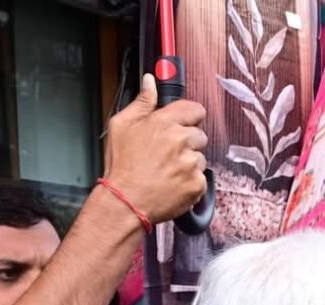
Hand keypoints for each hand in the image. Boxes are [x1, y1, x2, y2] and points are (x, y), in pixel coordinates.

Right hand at [102, 74, 208, 223]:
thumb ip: (142, 102)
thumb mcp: (122, 125)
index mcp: (165, 122)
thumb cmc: (122, 165)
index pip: (194, 109)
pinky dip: (191, 182)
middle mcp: (181, 140)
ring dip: (189, 163)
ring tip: (168, 170)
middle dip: (188, 142)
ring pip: (201, 158)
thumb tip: (150, 82)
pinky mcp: (197, 184)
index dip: (190, 116)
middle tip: (169, 153)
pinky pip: (202, 178)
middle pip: (199, 135)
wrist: (126, 200)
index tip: (186, 122)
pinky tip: (173, 183)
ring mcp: (191, 163)